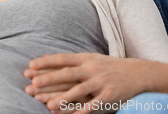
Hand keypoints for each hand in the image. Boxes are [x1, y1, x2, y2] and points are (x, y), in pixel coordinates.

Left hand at [24, 53, 149, 113]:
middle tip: (33, 83)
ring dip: (63, 98)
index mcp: (85, 59)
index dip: (46, 62)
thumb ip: (71, 61)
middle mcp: (92, 69)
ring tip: (48, 105)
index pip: (62, 59)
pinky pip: (93, 105)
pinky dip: (82, 111)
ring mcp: (100, 82)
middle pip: (68, 73)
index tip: (30, 66)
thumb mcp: (90, 58)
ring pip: (79, 90)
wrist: (137, 73)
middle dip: (50, 79)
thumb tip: (46, 58)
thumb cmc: (108, 66)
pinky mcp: (109, 95)